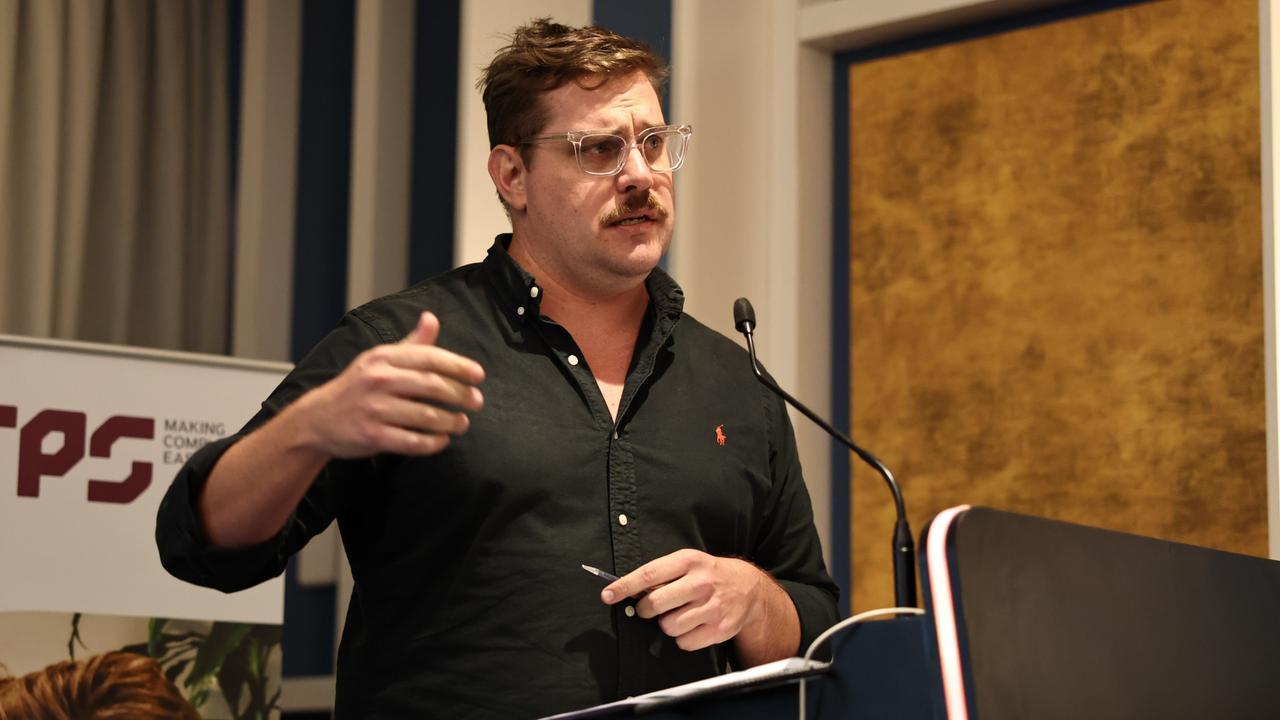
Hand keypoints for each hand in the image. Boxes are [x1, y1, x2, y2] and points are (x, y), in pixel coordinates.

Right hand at [291, 311, 484, 458]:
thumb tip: (432, 318)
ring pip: (427, 416)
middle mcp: (378, 380)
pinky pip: (413, 441)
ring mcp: (374, 409)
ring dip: (451, 422)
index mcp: (383, 358)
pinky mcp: (372, 436)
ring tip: (462, 423)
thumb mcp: (379, 359)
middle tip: (477, 402)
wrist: (317, 419)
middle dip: (461, 395)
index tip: (478, 375)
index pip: (429, 357)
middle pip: (433, 386)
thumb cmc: (357, 386)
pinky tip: (442, 440)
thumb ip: (411, 343)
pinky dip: (433, 443)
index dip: (458, 366)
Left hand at [601, 549, 771, 651]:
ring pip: (668, 627)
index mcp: (690, 561)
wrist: (748, 588)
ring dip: (667, 624)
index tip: (607, 595)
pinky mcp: (720, 629)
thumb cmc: (708, 574)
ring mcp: (713, 607)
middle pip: (655, 604)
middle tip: (650, 608)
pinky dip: (683, 638)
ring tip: (679, 615)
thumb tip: (626, 591)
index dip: (625, 586)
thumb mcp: (688, 563)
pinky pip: (684, 643)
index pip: (649, 574)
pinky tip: (693, 625)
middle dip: (645, 610)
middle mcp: (702, 583)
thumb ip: (661, 574)